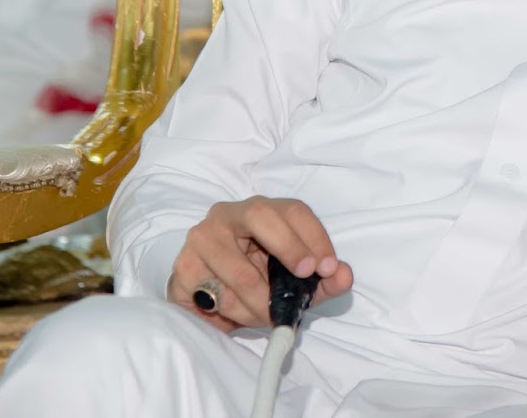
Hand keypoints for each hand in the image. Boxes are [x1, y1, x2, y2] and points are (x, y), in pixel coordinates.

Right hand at [165, 197, 353, 332]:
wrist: (207, 299)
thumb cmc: (257, 280)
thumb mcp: (295, 282)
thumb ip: (325, 281)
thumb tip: (344, 276)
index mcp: (263, 211)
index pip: (293, 210)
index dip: (314, 236)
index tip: (328, 267)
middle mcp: (229, 215)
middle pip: (261, 215)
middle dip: (289, 247)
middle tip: (305, 276)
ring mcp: (201, 238)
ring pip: (238, 269)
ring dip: (260, 301)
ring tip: (269, 315)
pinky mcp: (183, 268)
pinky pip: (213, 295)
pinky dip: (233, 314)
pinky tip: (236, 314)